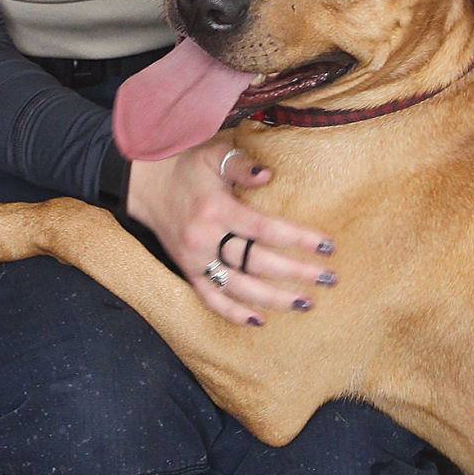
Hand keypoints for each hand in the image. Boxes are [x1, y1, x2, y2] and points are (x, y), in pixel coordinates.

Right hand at [124, 142, 336, 325]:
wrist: (144, 183)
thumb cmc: (187, 165)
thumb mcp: (213, 153)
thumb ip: (241, 164)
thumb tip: (268, 175)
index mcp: (216, 208)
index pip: (264, 229)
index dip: (297, 239)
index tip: (326, 246)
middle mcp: (205, 238)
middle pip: (257, 262)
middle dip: (295, 272)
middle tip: (329, 279)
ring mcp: (195, 259)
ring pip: (238, 286)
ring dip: (273, 298)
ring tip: (306, 303)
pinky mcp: (186, 271)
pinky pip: (209, 298)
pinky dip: (232, 313)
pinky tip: (258, 321)